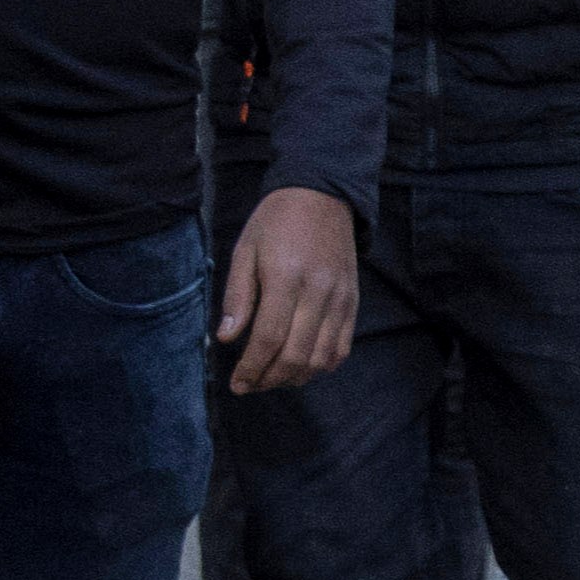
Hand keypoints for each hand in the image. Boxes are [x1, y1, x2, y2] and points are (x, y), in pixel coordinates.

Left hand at [214, 188, 360, 398]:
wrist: (322, 194)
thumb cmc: (276, 221)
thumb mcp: (245, 250)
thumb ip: (237, 297)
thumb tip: (226, 338)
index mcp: (286, 277)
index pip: (269, 338)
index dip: (251, 368)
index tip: (237, 384)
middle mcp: (318, 291)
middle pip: (296, 355)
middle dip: (269, 379)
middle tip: (251, 385)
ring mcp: (340, 298)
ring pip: (320, 358)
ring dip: (294, 378)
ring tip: (272, 378)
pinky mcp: (353, 301)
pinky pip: (341, 348)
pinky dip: (321, 366)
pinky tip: (301, 367)